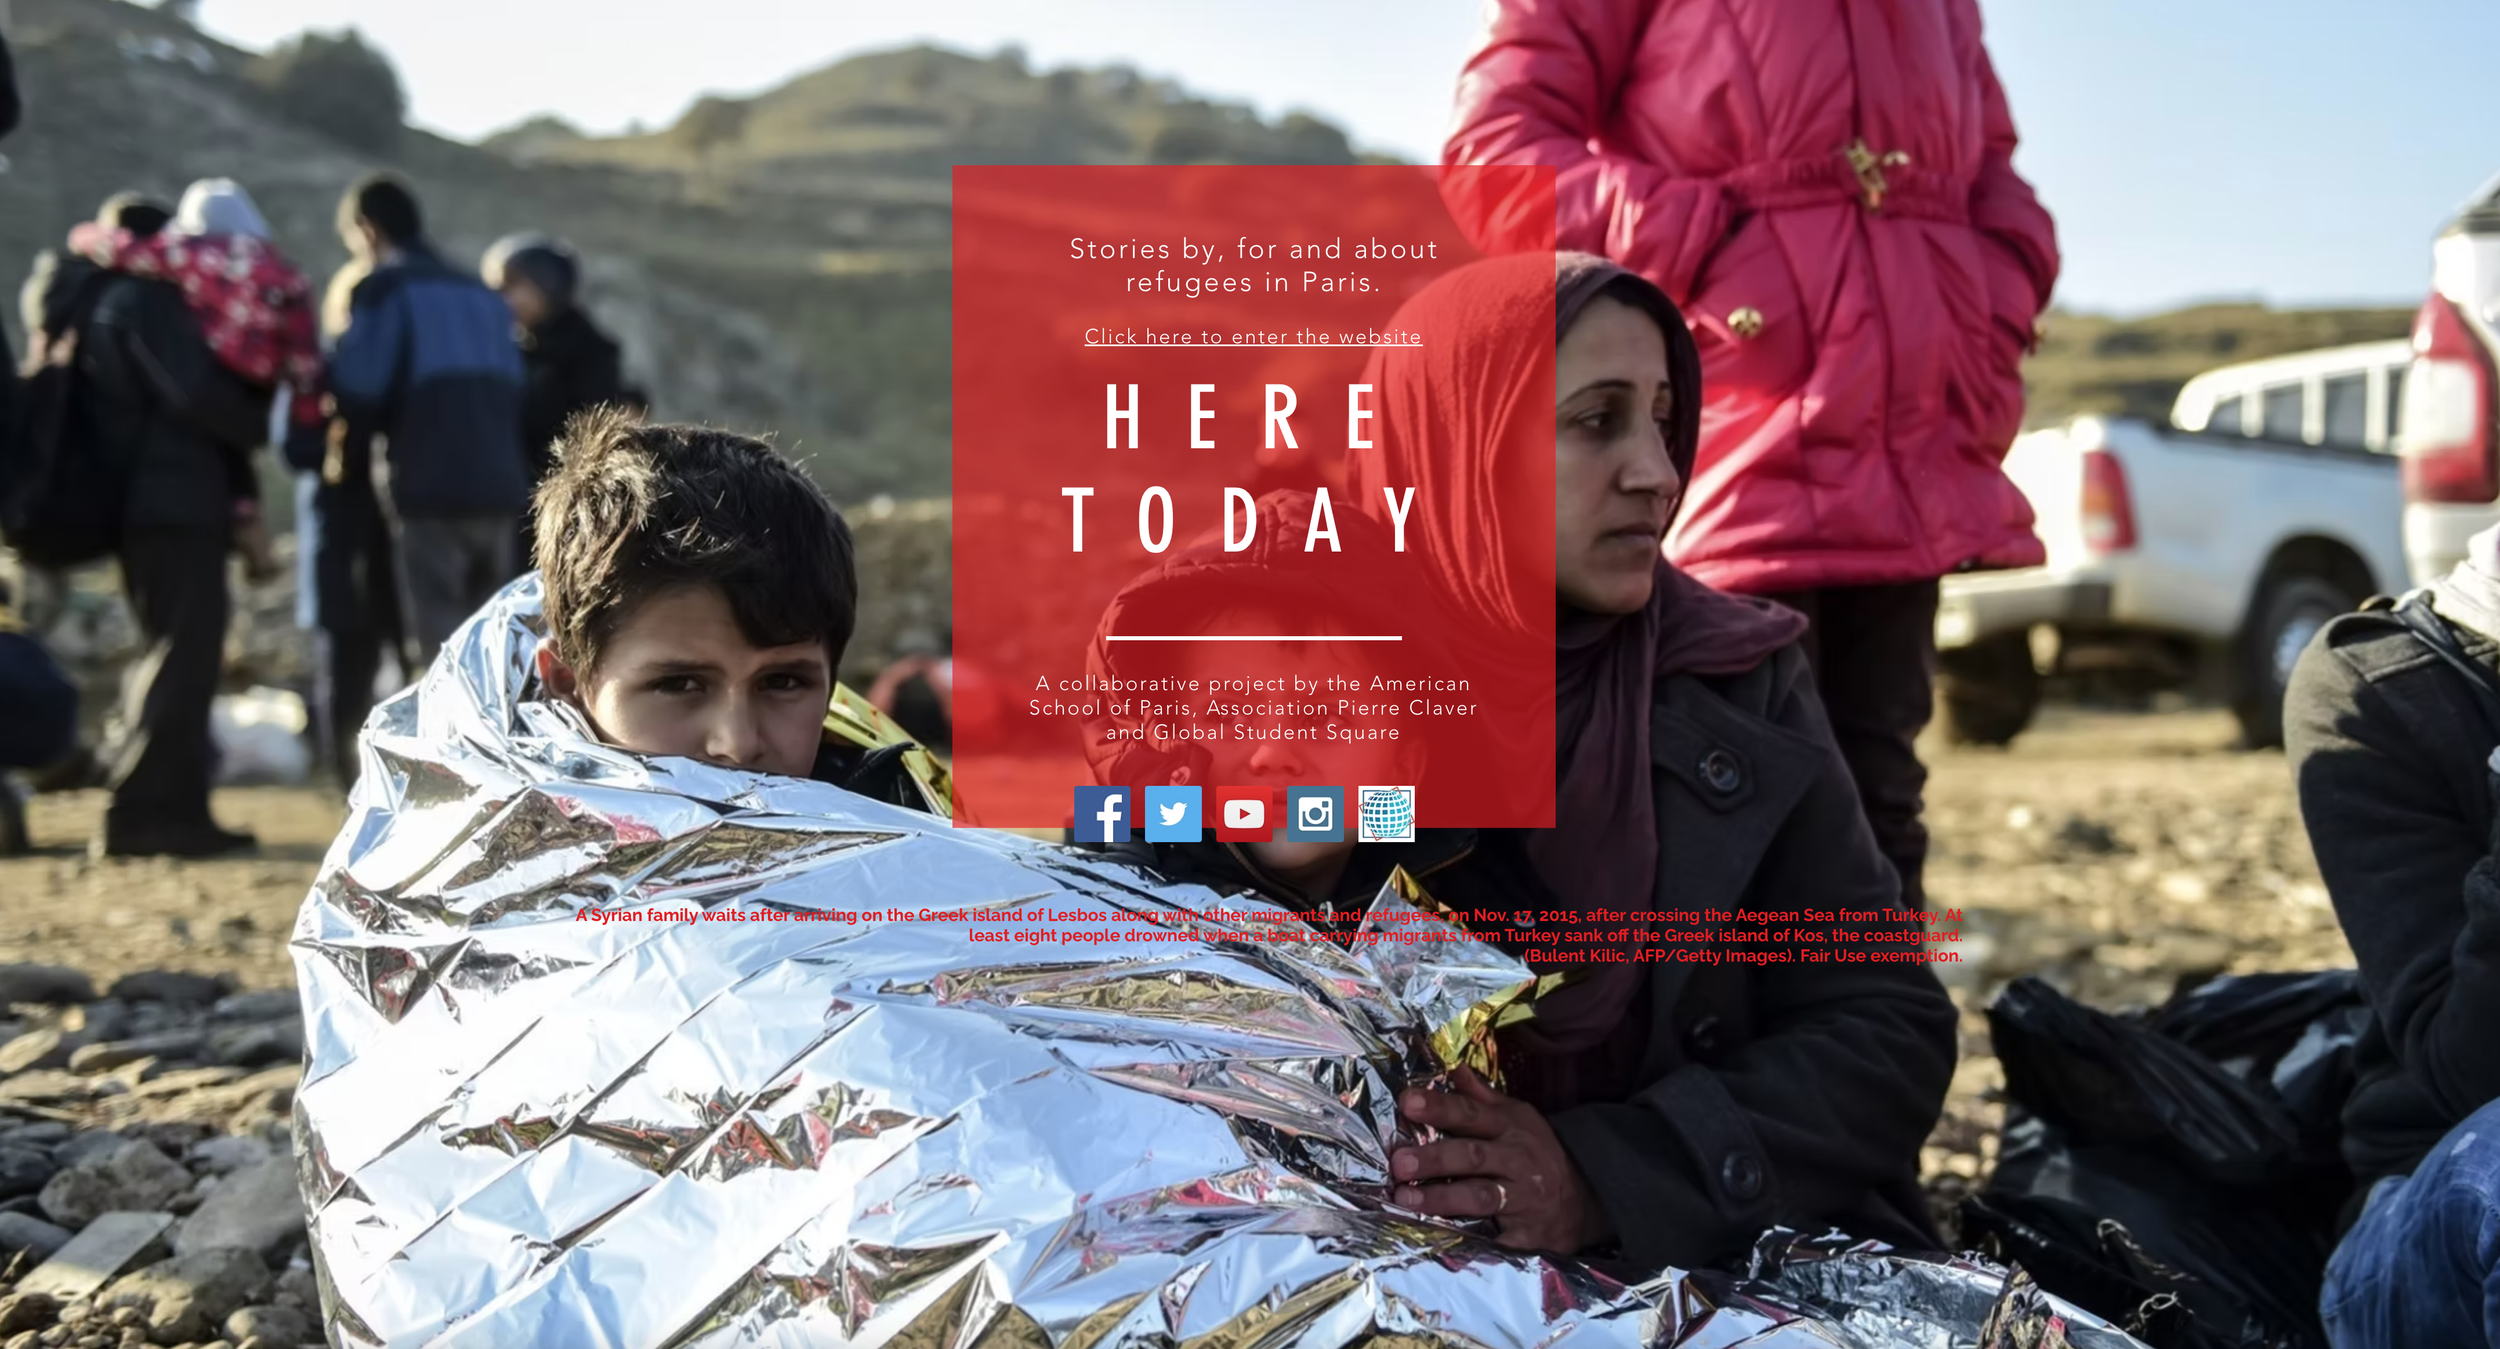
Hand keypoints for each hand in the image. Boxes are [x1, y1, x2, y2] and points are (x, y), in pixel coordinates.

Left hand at [1390, 1066, 1610, 1253]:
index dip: (1440, 1107)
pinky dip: (1475, 1242)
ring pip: (1480, 1196)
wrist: (1585, 1199)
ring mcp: (1524, 1199)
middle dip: (1435, 1158)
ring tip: (1406, 1198)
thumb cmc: (1538, 1153)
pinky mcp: (1528, 1235)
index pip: (1471, 1113)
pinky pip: (1499, 1240)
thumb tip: (1452, 1067)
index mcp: (1510, 1128)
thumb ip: (1481, 1097)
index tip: (1407, 1101)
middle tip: (1399, 1161)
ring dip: (1442, 1198)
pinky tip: (1442, 1241)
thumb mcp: (1517, 1118)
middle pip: (1473, 1156)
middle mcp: (1517, 1161)